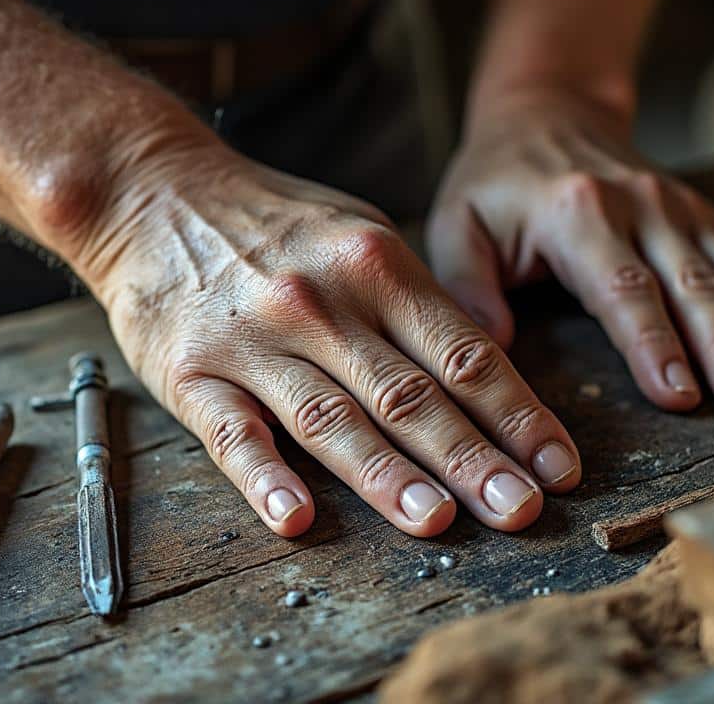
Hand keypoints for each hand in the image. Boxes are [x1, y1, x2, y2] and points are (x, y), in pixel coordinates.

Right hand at [80, 147, 580, 537]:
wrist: (155, 191)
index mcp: (378, 267)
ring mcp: (256, 340)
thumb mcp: (359, 233)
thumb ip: (416, 302)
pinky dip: (265, 476)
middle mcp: (324, 304)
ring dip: (388, 475)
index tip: (558, 467)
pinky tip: (295, 517)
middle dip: (474, 457)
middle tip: (521, 510)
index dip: (517, 415)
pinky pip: (233, 432)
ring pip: (332, 417)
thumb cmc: (276, 224)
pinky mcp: (193, 373)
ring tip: (438, 521)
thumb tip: (485, 369)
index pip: (463, 353)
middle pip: (411, 393)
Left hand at [427, 87, 713, 413]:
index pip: (624, 290)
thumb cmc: (495, 180)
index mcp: (577, 214)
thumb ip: (470, 286)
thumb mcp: (458, 225)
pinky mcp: (700, 210)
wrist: (545, 107)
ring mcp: (679, 205)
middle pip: (694, 285)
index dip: (655, 345)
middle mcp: (640, 205)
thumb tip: (493, 350)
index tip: (681, 396)